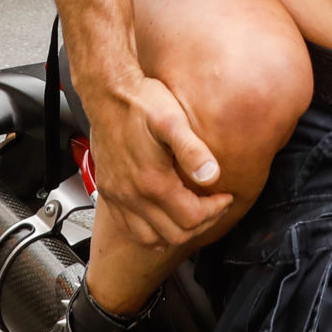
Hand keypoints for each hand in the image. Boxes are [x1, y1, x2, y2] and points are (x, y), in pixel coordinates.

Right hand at [84, 77, 233, 252]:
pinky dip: (149, 233)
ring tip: (191, 216)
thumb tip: (211, 175)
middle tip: (214, 207)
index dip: (215, 211)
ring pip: (150, 239)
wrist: (107, 92)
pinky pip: (129, 229)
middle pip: (174, 234)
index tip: (224, 197)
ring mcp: (118, 196)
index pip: (191, 217)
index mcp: (152, 181)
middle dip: (201, 224)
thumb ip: (193, 149)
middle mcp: (132, 195)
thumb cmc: (140, 102)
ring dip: (175, 233)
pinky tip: (161, 220)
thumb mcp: (172, 120)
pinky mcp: (109, 192)